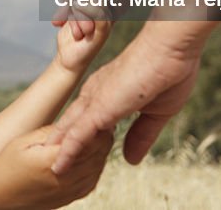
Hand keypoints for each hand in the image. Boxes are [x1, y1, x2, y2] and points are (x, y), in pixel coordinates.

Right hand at [0, 126, 110, 208]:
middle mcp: (65, 178)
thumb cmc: (7, 165)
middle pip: (97, 153)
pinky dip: (97, 166)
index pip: (87, 140)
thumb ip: (50, 133)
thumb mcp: (23, 141)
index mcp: (52, 160)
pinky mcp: (70, 198)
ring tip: (100, 135)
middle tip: (104, 120)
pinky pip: (93, 181)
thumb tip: (72, 123)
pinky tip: (93, 156)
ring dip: (102, 151)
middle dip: (103, 136)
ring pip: (98, 167)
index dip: (96, 125)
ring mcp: (69, 191)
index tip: (98, 112)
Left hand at [47, 23, 204, 172]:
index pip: (87, 119)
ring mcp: (94, 100)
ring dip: (60, 153)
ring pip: (69, 133)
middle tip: (53, 166)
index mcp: (107, 91)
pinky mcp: (99, 107)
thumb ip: (141, 134)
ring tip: (50, 172)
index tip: (75, 155)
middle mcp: (95, 93)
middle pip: (72, 125)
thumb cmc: (169, 71)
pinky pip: (77, 136)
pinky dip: (68, 153)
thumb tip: (130, 159)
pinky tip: (59, 168)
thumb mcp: (156, 112)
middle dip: (62, 146)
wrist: (170, 47)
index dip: (81, 138)